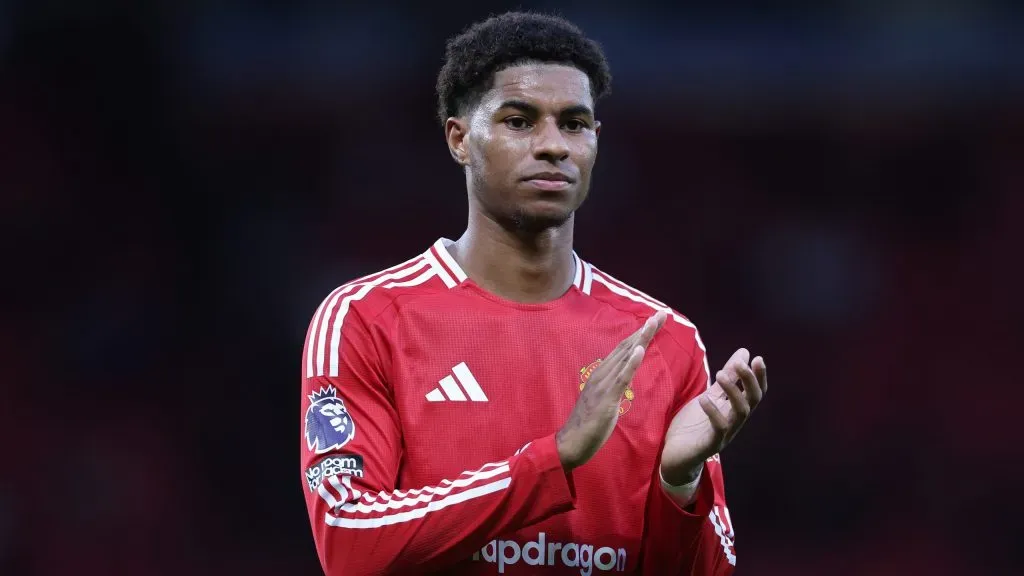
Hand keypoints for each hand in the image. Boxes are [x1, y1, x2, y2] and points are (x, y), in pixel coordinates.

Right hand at [556, 310, 667, 471]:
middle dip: (645, 329)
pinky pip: (620, 378)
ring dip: (641, 339)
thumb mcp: (604, 399)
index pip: (624, 348)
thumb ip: (614, 384)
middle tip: (662, 313)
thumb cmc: (588, 424)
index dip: (640, 333)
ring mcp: (603, 385)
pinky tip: (640, 350)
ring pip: (624, 357)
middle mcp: (602, 374)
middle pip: (627, 346)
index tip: (655, 320)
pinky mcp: (606, 399)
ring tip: (654, 323)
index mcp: (602, 374)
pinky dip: (631, 363)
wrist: (570, 443)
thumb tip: (626, 373)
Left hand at [660, 348, 766, 484]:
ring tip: (720, 374)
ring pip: (741, 413)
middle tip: (740, 364)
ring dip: (733, 392)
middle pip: (753, 401)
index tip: (757, 358)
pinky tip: (704, 399)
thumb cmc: (693, 426)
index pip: (755, 392)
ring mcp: (725, 434)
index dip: (759, 377)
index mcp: (734, 410)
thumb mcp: (710, 396)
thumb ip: (727, 378)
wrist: (674, 456)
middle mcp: (734, 422)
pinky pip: (719, 429)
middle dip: (749, 381)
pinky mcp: (710, 445)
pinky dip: (713, 412)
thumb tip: (745, 352)